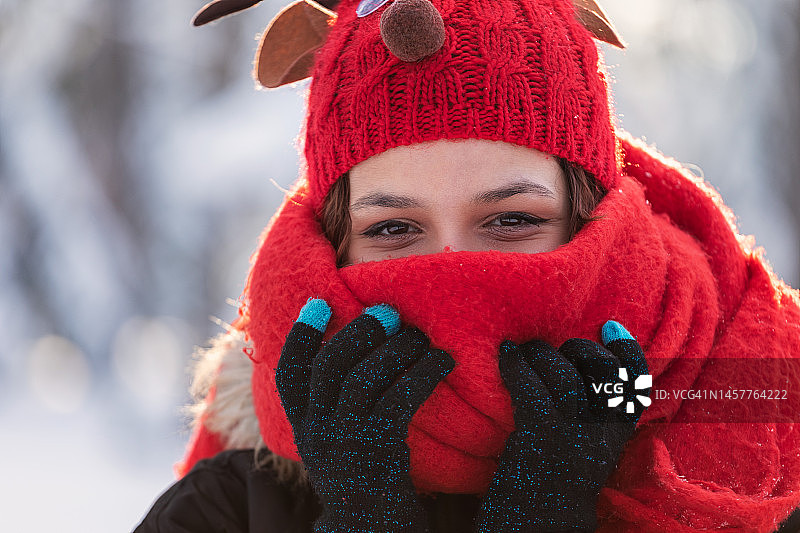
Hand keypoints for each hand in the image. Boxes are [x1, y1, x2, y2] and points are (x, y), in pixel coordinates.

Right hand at [275, 299, 454, 532]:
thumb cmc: (371, 486)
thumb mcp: (344, 448)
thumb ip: (341, 412)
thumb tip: (366, 359)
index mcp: (305, 431)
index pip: (290, 376)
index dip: (301, 337)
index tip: (318, 303)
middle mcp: (316, 435)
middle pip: (328, 367)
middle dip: (359, 332)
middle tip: (390, 314)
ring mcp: (343, 446)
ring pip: (361, 379)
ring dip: (395, 350)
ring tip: (421, 337)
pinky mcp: (376, 455)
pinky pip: (397, 400)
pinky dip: (422, 373)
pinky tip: (444, 362)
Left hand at [475, 321, 649, 531]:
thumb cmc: (546, 492)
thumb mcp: (578, 457)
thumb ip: (583, 424)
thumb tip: (572, 379)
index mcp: (612, 444)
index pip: (637, 391)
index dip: (629, 354)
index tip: (612, 328)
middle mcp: (598, 440)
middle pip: (603, 374)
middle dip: (578, 348)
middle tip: (551, 348)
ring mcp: (569, 440)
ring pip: (565, 376)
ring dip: (540, 353)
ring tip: (520, 350)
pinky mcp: (538, 442)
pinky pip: (532, 389)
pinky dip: (516, 366)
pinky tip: (505, 356)